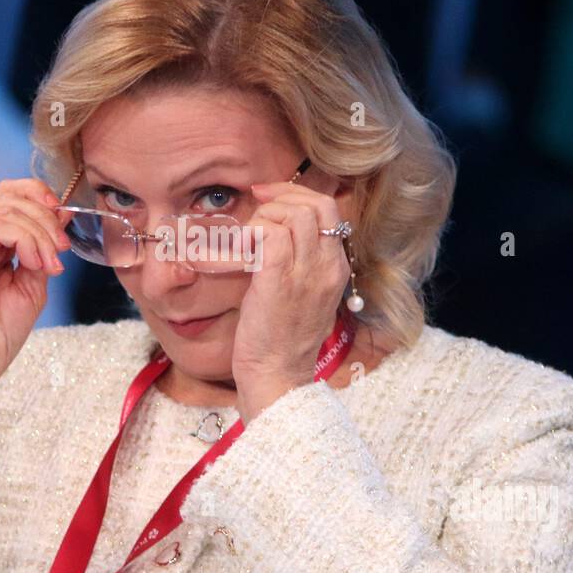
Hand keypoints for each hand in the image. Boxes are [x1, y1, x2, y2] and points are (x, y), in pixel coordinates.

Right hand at [0, 178, 71, 463]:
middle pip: (13, 197)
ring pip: (7, 209)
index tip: (66, 221)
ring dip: (40, 232)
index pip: (14, 196)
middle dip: (48, 218)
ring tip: (49, 264)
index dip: (42, 197)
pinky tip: (35, 264)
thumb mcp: (33, 286)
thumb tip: (61, 218)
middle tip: (61, 249)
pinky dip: (25, 240)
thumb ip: (43, 252)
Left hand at [232, 180, 349, 422]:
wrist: (279, 377)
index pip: (328, 210)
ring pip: (293, 215)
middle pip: (315, 204)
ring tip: (246, 240)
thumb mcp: (305, 296)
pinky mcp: (278, 283)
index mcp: (336, 268)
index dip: (296, 195)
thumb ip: (300, 263)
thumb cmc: (283, 340)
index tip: (268, 198)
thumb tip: (273, 232)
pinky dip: (249, 236)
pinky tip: (237, 255)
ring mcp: (306, 275)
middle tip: (256, 203)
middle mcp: (327, 267)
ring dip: (263, 217)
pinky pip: (269, 236)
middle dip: (281, 195)